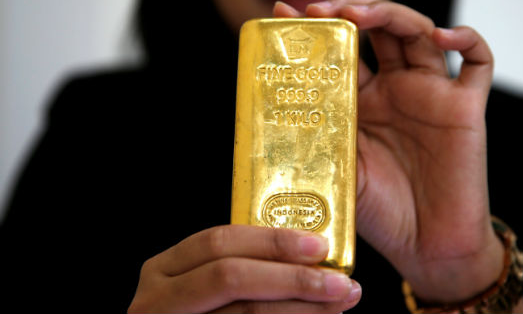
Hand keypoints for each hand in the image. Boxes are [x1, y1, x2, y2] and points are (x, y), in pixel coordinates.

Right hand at [128, 225, 360, 312]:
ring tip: (340, 302)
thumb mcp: (202, 286)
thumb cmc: (200, 313)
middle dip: (292, 276)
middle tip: (338, 280)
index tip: (319, 245)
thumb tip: (307, 253)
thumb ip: (240, 267)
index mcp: (163, 270)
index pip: (218, 242)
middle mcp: (158, 300)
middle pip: (231, 277)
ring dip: (302, 308)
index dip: (272, 241)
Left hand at [274, 0, 502, 302]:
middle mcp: (397, 90)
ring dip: (390, 14)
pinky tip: (441, 36)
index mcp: (363, 101)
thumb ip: (319, 128)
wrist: (424, 247)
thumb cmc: (380, 213)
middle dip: (352, 11)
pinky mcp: (466, 107)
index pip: (344, 49)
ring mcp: (432, 94)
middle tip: (322, 9)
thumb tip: (272, 98)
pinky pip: (478, 61)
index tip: (289, 11)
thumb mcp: (338, 165)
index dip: (321, 27)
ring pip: (419, 31)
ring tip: (360, 14)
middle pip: (379, 29)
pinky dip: (466, 39)